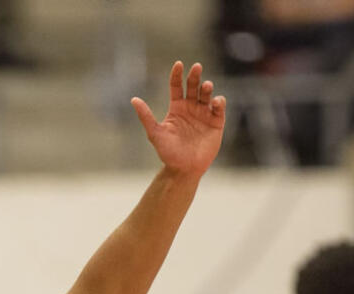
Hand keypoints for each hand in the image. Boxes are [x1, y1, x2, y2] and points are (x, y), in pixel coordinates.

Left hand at [131, 62, 225, 177]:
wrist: (184, 169)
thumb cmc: (168, 153)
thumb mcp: (155, 133)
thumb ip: (146, 116)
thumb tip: (133, 99)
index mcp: (177, 108)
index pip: (177, 86)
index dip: (177, 74)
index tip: (179, 64)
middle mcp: (191, 108)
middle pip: (193, 86)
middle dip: (195, 76)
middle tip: (197, 67)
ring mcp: (204, 114)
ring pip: (207, 95)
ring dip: (207, 88)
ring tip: (206, 86)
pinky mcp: (216, 123)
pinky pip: (219, 109)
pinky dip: (218, 102)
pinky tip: (215, 101)